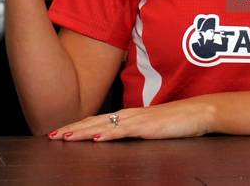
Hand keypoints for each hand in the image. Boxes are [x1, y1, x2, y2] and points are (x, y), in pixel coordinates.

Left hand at [47, 97, 215, 140]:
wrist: (198, 112)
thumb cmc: (176, 121)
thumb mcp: (149, 128)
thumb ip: (133, 130)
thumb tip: (115, 136)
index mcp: (128, 115)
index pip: (97, 120)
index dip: (77, 125)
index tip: (60, 131)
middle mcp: (129, 114)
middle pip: (94, 121)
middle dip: (72, 128)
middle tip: (51, 134)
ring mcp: (137, 119)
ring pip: (104, 125)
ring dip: (82, 130)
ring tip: (64, 136)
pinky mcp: (147, 127)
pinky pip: (124, 130)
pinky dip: (108, 133)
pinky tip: (96, 137)